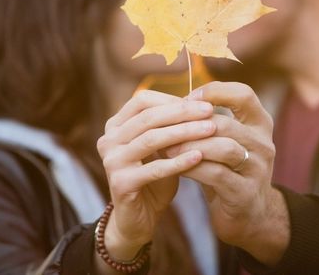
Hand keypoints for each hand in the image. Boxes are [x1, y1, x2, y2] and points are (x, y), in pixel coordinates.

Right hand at [96, 90, 215, 261]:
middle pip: (148, 117)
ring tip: (210, 130)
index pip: (142, 100)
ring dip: (184, 133)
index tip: (203, 103)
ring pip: (151, 139)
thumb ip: (169, 126)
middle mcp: (108, 139)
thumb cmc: (153, 178)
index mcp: (115, 125)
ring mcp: (111, 161)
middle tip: (210, 112)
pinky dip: (179, 161)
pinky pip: (154, 168)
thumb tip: (198, 102)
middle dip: (182, 113)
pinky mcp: (120, 183)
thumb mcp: (161, 148)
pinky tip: (200, 157)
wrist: (137, 220)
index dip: (172, 99)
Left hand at [165, 81, 289, 265]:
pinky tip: (175, 166)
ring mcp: (258, 169)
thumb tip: (173, 102)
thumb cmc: (228, 170)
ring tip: (166, 147)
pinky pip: (216, 174)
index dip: (214, 91)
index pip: (244, 94)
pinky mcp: (246, 192)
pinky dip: (192, 167)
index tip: (187, 99)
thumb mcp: (224, 141)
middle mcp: (264, 143)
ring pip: (222, 147)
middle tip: (164, 126)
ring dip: (189, 146)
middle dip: (191, 124)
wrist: (248, 215)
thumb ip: (208, 122)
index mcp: (261, 124)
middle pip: (226, 123)